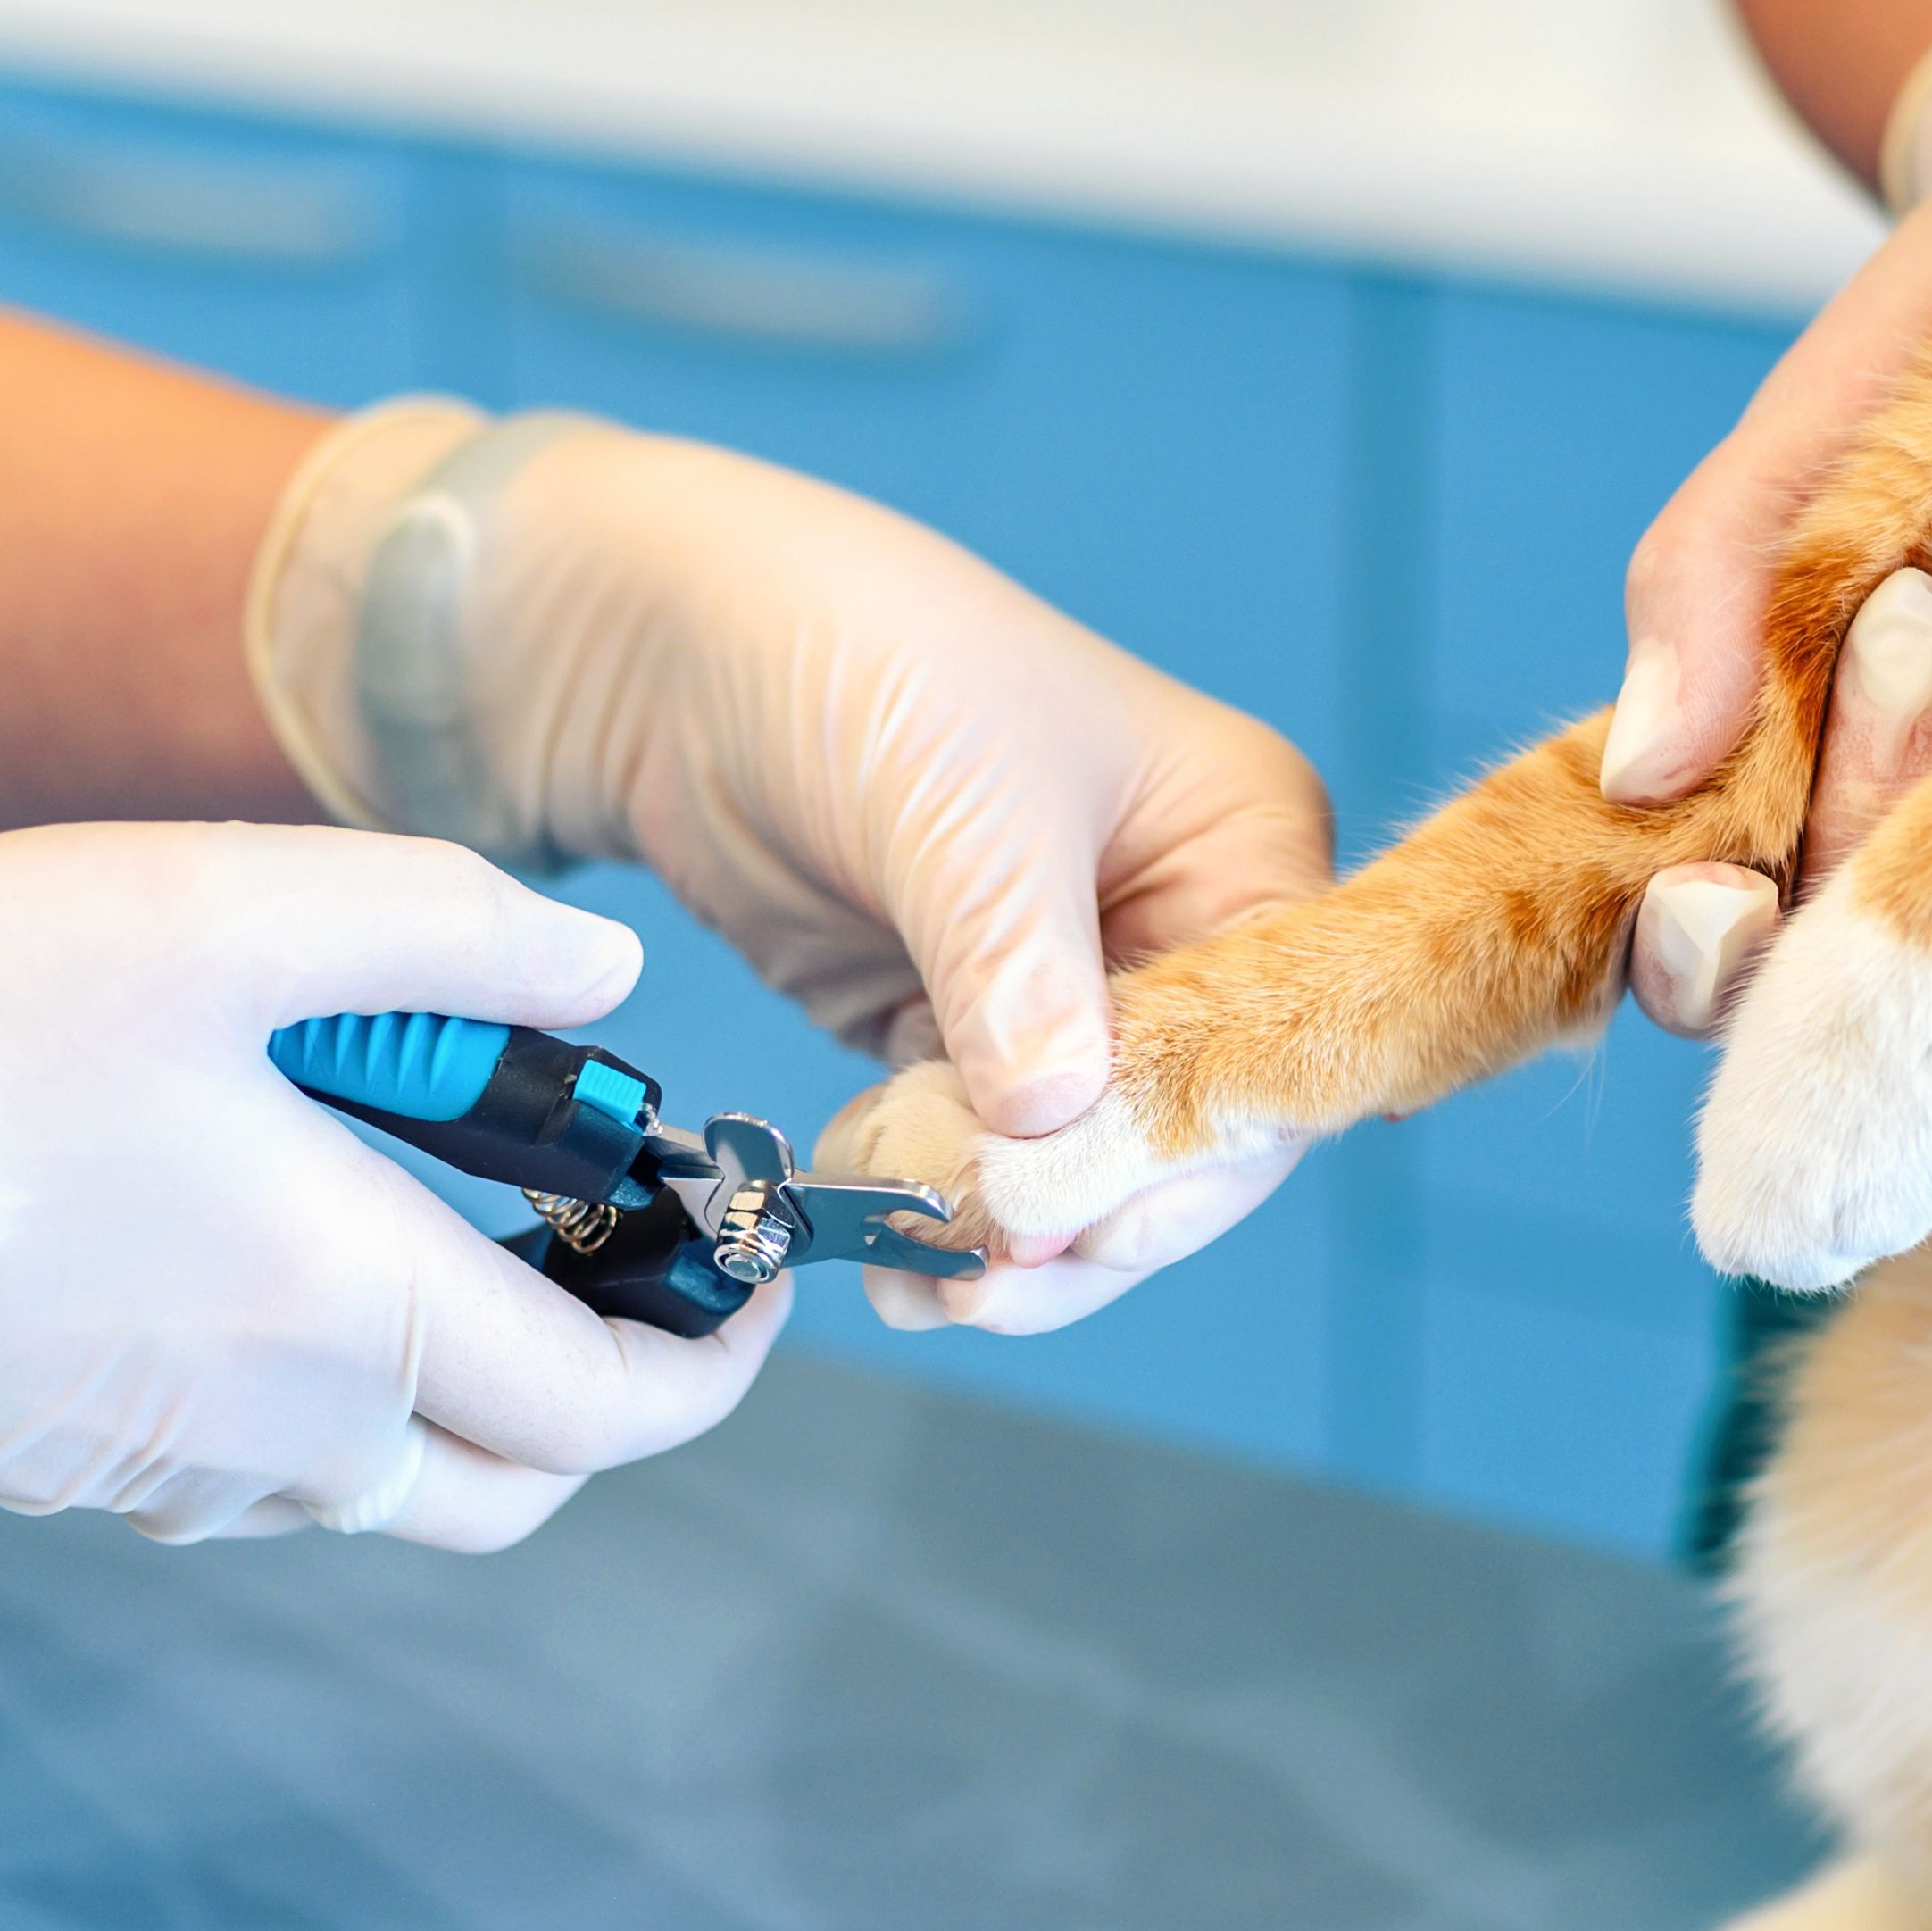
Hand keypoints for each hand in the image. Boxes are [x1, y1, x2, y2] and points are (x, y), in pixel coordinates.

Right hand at [0, 826, 774, 1547]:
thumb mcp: (204, 908)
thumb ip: (439, 924)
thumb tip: (607, 958)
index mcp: (340, 1309)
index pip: (610, 1411)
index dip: (716, 1357)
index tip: (746, 1275)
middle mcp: (264, 1435)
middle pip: (516, 1485)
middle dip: (602, 1391)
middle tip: (608, 1249)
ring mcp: (142, 1475)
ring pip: (378, 1480)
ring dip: (448, 1383)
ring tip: (423, 1206)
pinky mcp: (39, 1468)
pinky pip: (240, 1466)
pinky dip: (305, 1384)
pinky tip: (234, 1227)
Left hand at [252, 415, 1335, 1329]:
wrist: (663, 648)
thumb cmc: (848, 656)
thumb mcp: (955, 808)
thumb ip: (1015, 970)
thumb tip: (1058, 1122)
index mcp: (1239, 840)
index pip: (1268, 1037)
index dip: (1193, 1146)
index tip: (1092, 1220)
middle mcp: (1180, 923)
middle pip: (1186, 1132)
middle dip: (1090, 1216)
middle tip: (989, 1275)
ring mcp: (1069, 987)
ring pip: (1083, 1171)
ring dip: (1009, 1241)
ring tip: (924, 1282)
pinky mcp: (962, 1033)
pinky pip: (985, 1163)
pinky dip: (940, 1215)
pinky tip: (884, 1251)